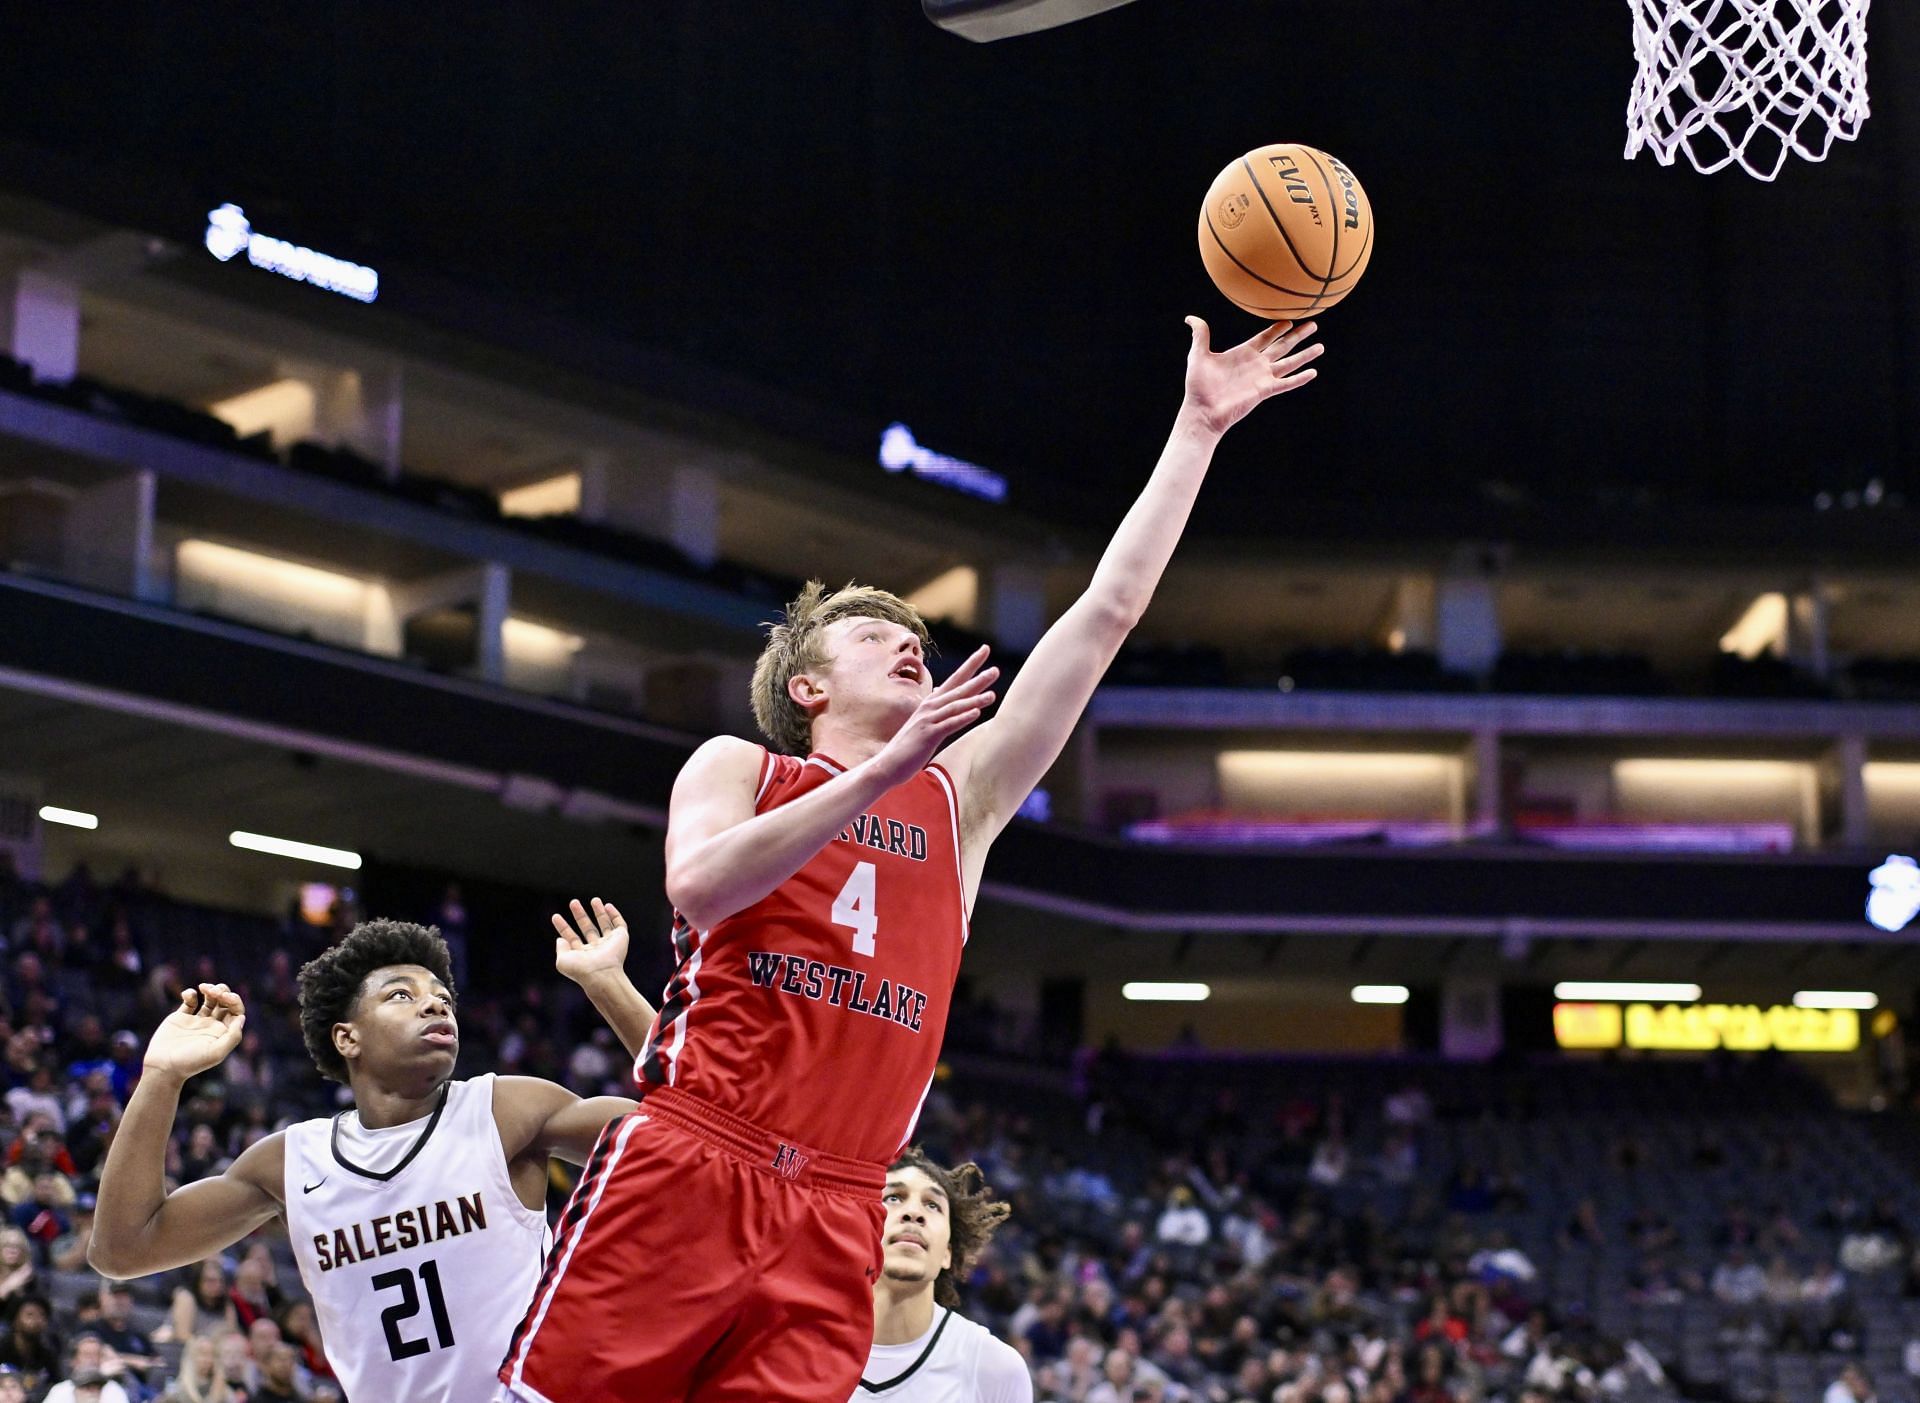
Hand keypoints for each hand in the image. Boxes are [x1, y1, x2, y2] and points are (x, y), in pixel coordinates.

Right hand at [143, 984, 244, 1081]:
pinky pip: (190, 1001)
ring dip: (210, 989)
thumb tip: (242, 1018)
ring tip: (204, 988)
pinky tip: (188, 995)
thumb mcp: (216, 1053)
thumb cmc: (191, 1062)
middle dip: (223, 991)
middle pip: (225, 1002)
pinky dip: (190, 994)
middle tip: (214, 991)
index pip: (236, 1011)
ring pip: (210, 999)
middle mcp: (212, 1025)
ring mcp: (197, 1021)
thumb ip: (233, 1036)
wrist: (163, 1067)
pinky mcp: (181, 1018)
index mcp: (223, 1032)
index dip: (234, 1000)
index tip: (225, 997)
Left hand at [553, 898, 629, 984]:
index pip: (571, 938)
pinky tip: (607, 906)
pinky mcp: (621, 938)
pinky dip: (615, 915)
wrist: (601, 974)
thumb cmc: (581, 970)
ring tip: (594, 899)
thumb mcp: (562, 961)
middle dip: (580, 915)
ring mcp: (609, 944)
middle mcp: (596, 949)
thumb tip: (560, 939)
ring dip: (599, 912)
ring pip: (604, 924)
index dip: (563, 927)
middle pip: (587, 928)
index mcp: (582, 955)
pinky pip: (619, 924)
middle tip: (573, 902)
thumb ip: (560, 949)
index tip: (555, 916)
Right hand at [870, 645, 998, 786]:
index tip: (985, 650)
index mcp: (932, 703)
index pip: (955, 680)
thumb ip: (935, 709)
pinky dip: (962, 718)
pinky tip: (976, 713)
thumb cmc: (908, 746)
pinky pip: (948, 725)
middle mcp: (930, 707)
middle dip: (977, 679)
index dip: (971, 665)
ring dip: (974, 700)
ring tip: (993, 695)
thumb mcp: (923, 723)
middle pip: (958, 689)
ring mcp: (928, 720)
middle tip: (996, 670)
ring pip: (955, 706)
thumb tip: (940, 693)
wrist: (888, 764)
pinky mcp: (928, 735)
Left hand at [1180, 316, 1322, 434]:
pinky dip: (1300, 378)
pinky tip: (1313, 372)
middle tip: (1314, 324)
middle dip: (1298, 335)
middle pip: (1282, 346)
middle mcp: (1256, 364)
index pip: (1265, 337)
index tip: (1290, 319)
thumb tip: (1190, 318)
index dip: (1277, 328)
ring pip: (1289, 362)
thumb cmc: (1198, 386)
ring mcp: (1262, 377)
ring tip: (1321, 346)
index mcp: (1243, 353)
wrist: (1203, 411)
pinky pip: (1286, 383)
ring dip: (1305, 354)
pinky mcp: (1265, 391)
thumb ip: (1200, 335)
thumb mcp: (1198, 355)